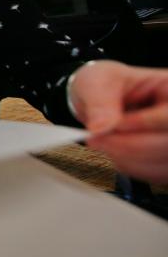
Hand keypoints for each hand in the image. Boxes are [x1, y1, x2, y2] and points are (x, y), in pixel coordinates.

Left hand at [68, 60, 167, 183]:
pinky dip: (129, 166)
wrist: (99, 99)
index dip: (144, 123)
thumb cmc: (104, 84)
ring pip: (162, 163)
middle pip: (167, 144)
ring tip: (102, 141)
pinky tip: (113, 151)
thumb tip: (101, 126)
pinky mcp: (166, 160)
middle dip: (127, 145)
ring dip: (125, 158)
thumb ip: (99, 101)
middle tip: (96, 138)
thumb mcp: (96, 81)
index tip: (113, 125)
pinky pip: (155, 174)